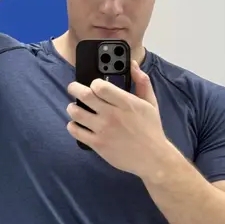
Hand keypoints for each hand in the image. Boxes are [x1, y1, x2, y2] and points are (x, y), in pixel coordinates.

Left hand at [67, 61, 170, 177]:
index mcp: (126, 102)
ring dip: (72, 107)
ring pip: (76, 113)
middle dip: (74, 88)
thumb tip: (133, 64)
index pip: (100, 86)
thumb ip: (142, 82)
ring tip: (74, 108)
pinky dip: (72, 126)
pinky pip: (76, 131)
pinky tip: (76, 124)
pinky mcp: (97, 144)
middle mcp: (112, 115)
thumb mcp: (151, 103)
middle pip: (84, 95)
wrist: (152, 158)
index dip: (94, 83)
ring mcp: (103, 130)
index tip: (93, 85)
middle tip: (72, 88)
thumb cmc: (151, 130)